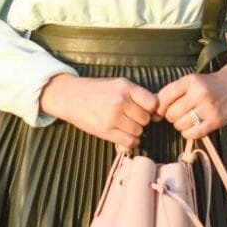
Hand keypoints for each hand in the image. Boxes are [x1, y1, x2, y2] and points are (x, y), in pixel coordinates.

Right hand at [39, 73, 159, 151]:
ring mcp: (113, 116)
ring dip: (135, 131)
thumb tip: (157, 112)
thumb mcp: (117, 84)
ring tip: (124, 125)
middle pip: (146, 119)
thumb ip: (136, 95)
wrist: (70, 96)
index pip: (153, 103)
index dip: (152, 109)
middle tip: (131, 118)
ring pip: (138, 131)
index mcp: (125, 86)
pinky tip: (124, 136)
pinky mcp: (105, 130)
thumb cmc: (95, 90)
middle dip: (141, 120)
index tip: (146, 111)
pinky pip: (129, 141)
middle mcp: (120, 100)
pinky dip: (131, 141)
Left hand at [153, 58, 226, 138]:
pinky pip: (193, 134)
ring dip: (180, 125)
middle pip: (171, 113)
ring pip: (181, 125)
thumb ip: (171, 93)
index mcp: (190, 81)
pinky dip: (188, 133)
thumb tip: (153, 112)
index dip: (159, 107)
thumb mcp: (190, 81)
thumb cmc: (207, 85)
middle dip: (171, 116)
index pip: (164, 97)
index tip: (161, 110)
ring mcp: (209, 108)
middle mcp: (200, 93)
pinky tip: (192, 126)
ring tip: (187, 118)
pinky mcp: (216, 121)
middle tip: (178, 113)